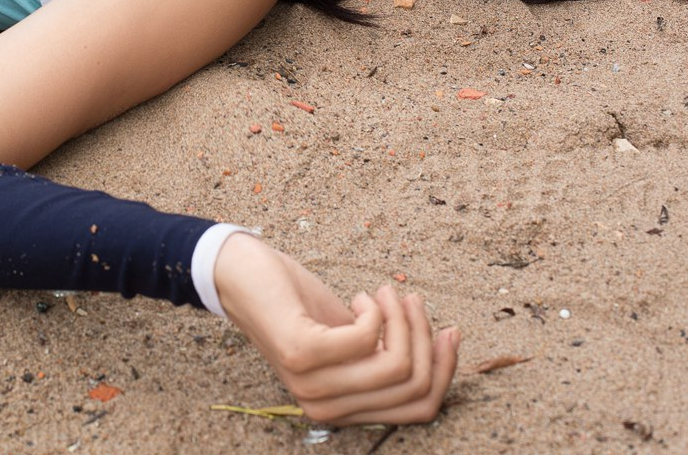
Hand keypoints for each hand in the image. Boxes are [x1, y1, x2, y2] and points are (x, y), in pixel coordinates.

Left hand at [213, 233, 459, 425]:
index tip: (449, 331)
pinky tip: (357, 296)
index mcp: (343, 411)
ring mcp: (311, 384)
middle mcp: (326, 409)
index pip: (420, 410)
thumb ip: (387, 355)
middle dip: (426, 337)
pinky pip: (368, 337)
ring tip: (385, 292)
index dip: (446, 371)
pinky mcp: (301, 354)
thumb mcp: (350, 337)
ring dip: (402, 319)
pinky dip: (375, 310)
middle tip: (410, 300)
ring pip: (397, 365)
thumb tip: (446, 345)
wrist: (238, 276)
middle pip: (414, 387)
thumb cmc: (298, 304)